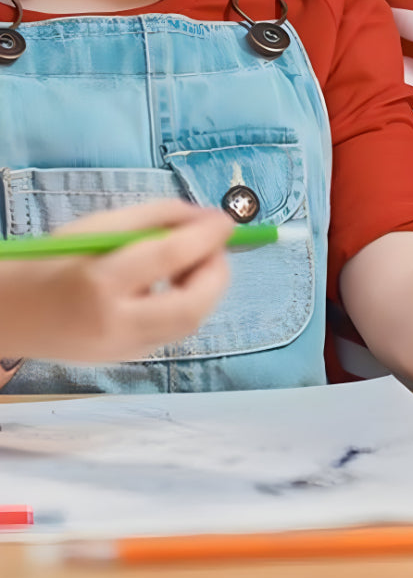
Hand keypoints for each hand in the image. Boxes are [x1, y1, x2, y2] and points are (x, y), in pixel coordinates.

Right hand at [0, 200, 232, 365]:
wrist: (8, 315)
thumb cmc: (48, 263)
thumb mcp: (95, 228)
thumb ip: (154, 219)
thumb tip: (206, 219)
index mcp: (98, 285)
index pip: (168, 257)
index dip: (206, 236)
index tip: (226, 220)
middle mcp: (114, 326)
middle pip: (192, 307)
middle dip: (217, 272)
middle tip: (215, 245)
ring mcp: (123, 350)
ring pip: (189, 323)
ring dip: (206, 288)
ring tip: (191, 260)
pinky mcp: (129, 359)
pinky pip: (174, 329)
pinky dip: (188, 302)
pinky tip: (174, 283)